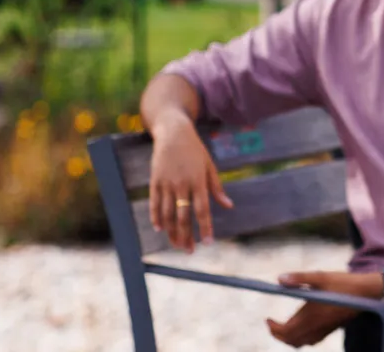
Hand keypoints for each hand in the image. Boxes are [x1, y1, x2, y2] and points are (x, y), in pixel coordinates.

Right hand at [146, 118, 232, 251]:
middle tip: (189, 251)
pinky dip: (156, 217)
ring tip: (176, 245)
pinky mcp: (155, 180)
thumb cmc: (195, 150)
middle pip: (183, 216)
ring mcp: (167, 183)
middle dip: (186, 236)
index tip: (208, 243)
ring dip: (171, 232)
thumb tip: (228, 206)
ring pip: (167, 213)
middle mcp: (182, 184)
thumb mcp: (210, 166)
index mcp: (198, 181)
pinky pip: (154, 203)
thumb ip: (217, 188)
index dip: (205, 228)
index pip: (202, 210)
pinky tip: (160, 229)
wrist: (173, 132)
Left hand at [267, 271, 379, 346]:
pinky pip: (311, 341)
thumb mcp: (320, 276)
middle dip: (278, 335)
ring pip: (301, 343)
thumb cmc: (343, 283)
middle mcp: (317, 326)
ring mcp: (324, 330)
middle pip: (291, 340)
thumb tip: (279, 279)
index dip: (274, 328)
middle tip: (271, 323)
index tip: (267, 319)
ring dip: (289, 338)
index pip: (286, 331)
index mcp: (312, 315)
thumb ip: (299, 278)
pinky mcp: (331, 329)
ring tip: (282, 326)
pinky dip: (301, 338)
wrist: (367, 293)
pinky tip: (300, 327)